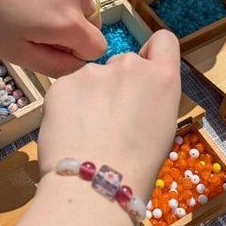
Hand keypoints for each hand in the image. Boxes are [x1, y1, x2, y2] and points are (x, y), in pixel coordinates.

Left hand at [0, 0, 105, 76]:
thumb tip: (77, 66)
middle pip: (91, 21)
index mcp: (70, 22)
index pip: (97, 48)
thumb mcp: (15, 51)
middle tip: (34, 23)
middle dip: (71, 27)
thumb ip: (54, 66)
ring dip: (63, 3)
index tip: (50, 47)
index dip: (76, 53)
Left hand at [37, 29, 181, 198]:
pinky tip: (69, 131)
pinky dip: (67, 106)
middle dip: (116, 83)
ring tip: (87, 131)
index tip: (144, 71)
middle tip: (110, 119)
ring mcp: (93, 71)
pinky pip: (67, 89)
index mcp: (162, 78)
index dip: (153, 54)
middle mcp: (130, 65)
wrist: (95, 184)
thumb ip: (150, 97)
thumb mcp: (162, 127)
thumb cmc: (137, 166)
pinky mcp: (62, 83)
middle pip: (123, 62)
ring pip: (91, 77)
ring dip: (89, 95)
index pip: (164, 40)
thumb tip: (134, 96)